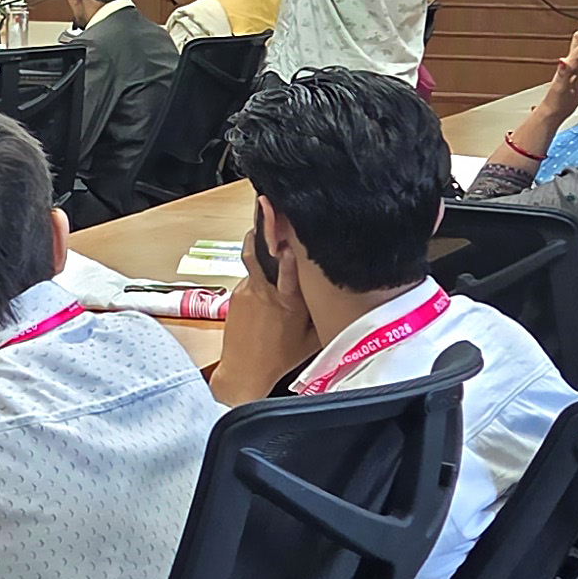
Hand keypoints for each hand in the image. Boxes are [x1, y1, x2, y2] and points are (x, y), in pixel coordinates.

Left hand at [209, 220, 312, 402]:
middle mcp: (265, 292)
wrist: (244, 372)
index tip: (288, 227)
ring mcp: (247, 291)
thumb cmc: (280, 358)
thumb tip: (342, 297)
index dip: (287, 246)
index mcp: (288, 302)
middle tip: (268, 206)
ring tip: (268, 228)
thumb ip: (324, 313)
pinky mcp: (235, 295)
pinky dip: (260, 273)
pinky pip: (251, 276)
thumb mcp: (313, 338)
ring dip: (262, 247)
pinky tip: (268, 275)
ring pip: (255, 261)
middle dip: (264, 229)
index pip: (288, 267)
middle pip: (260, 252)